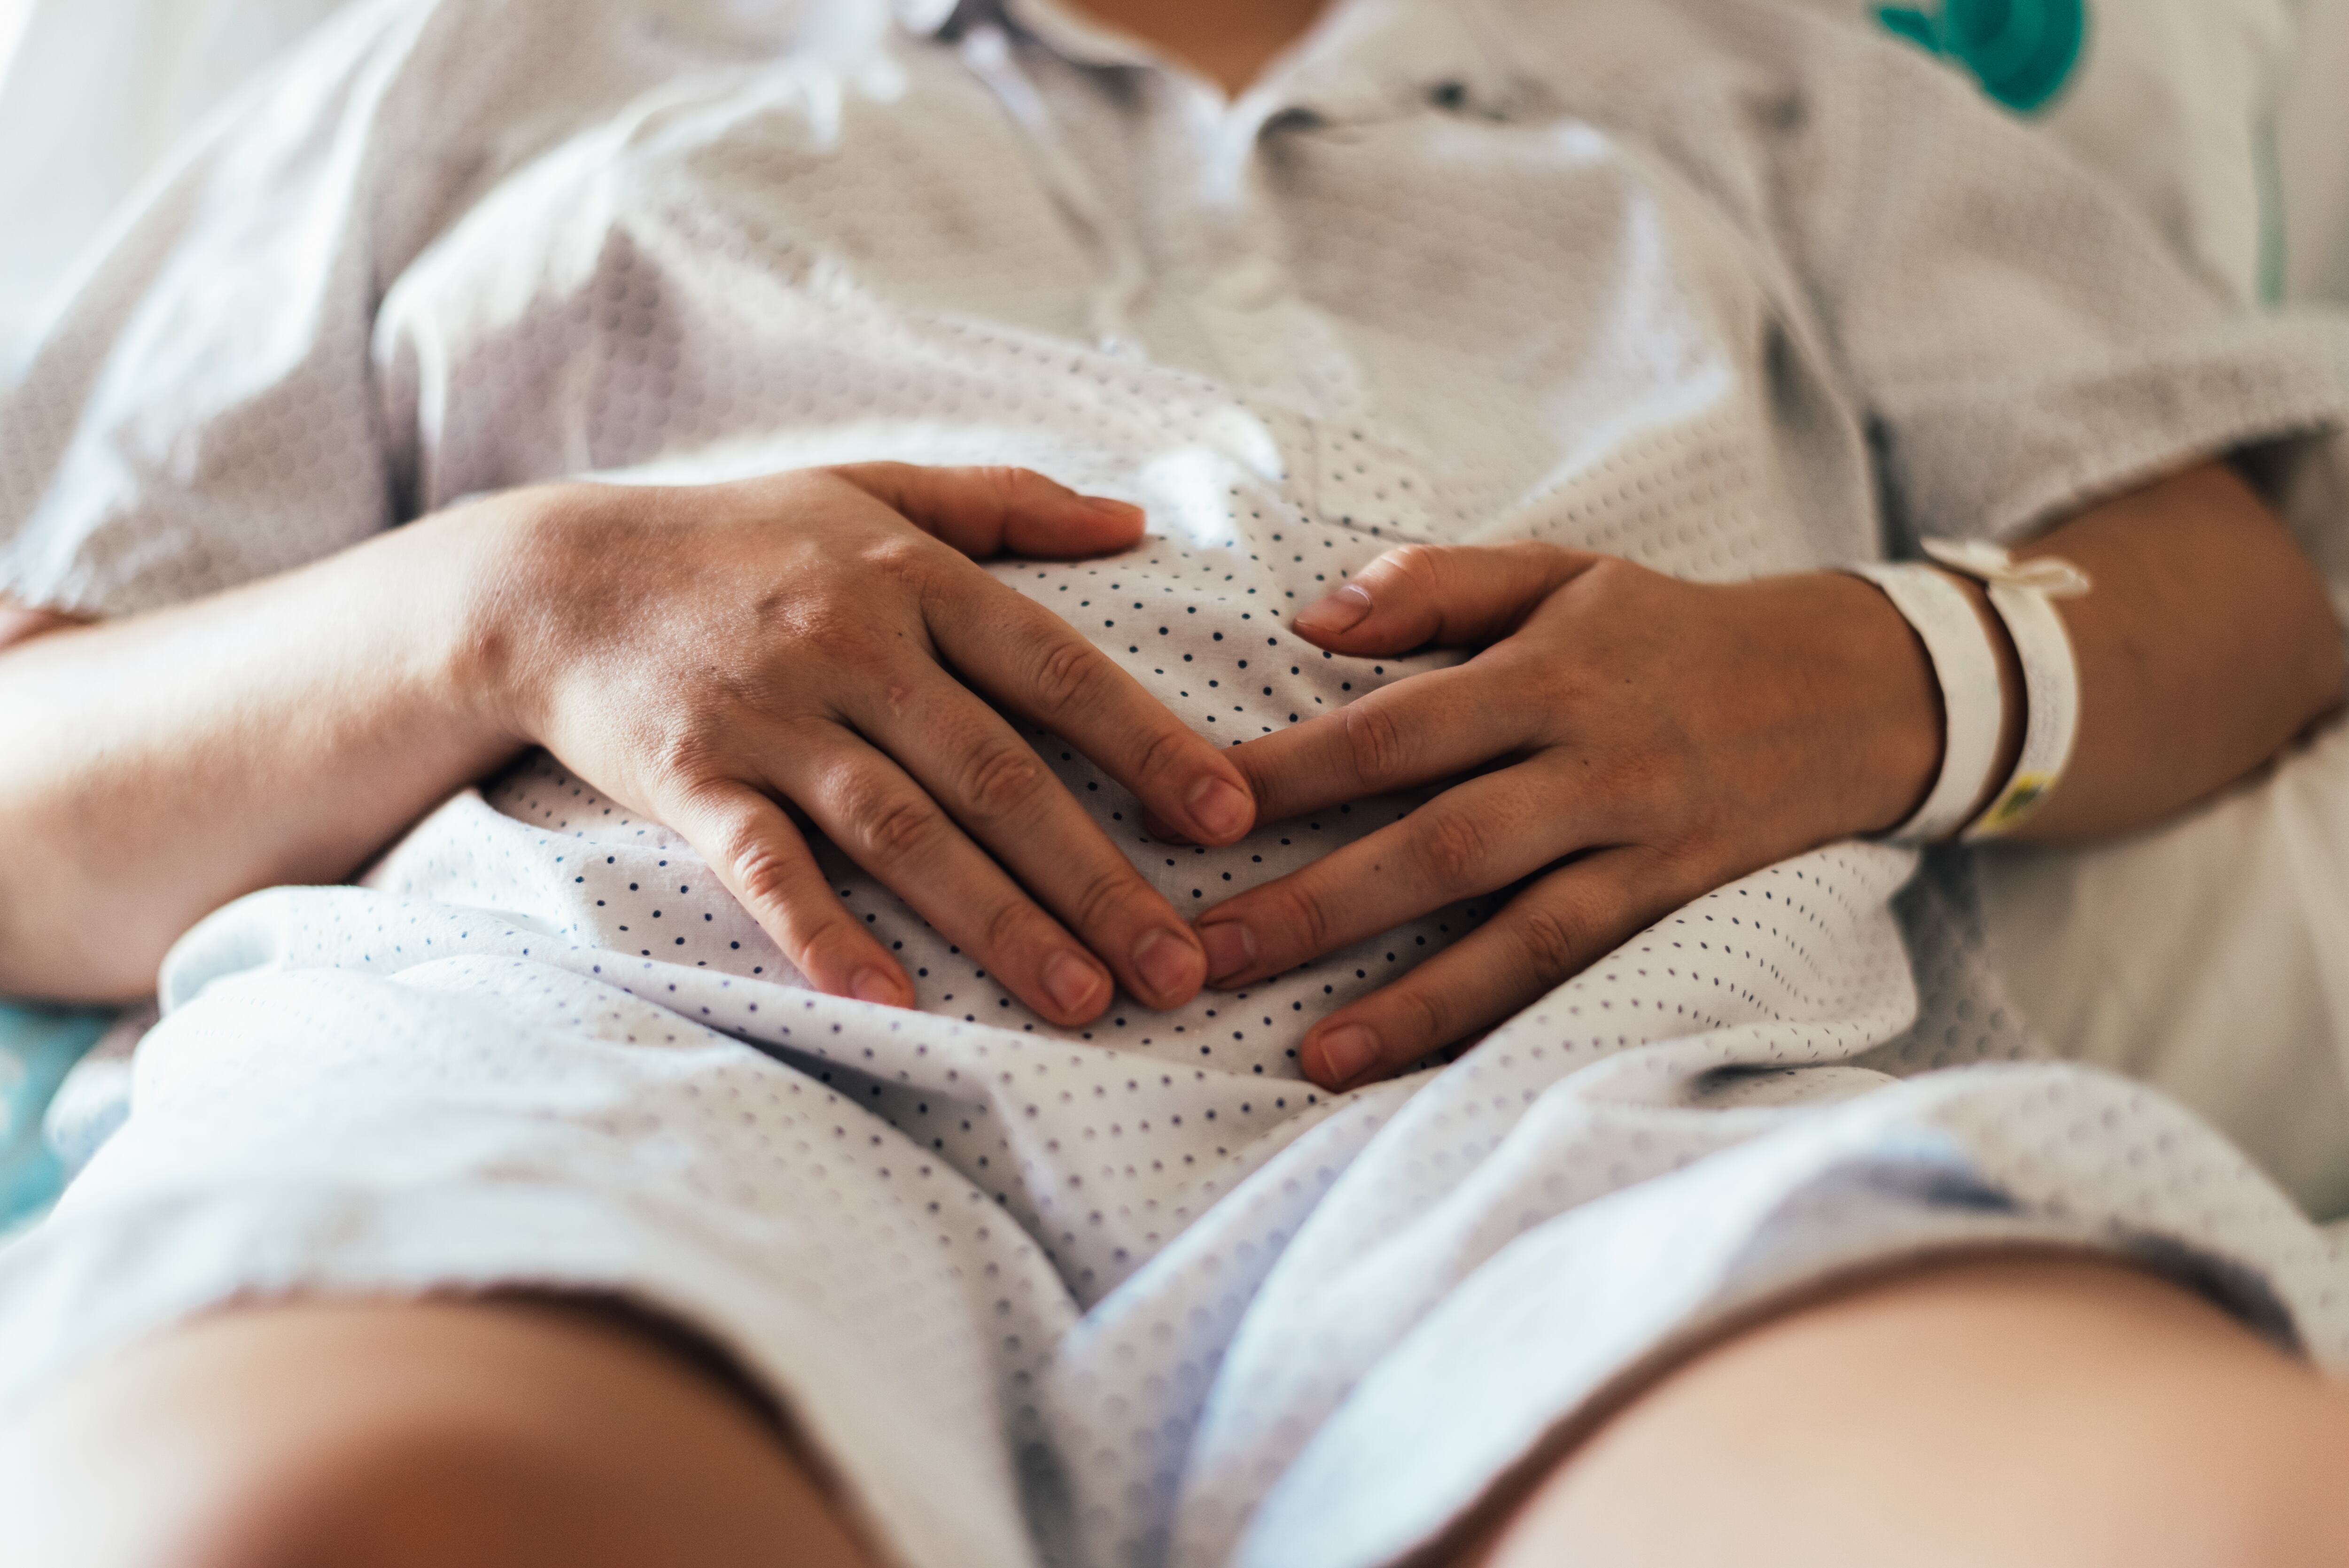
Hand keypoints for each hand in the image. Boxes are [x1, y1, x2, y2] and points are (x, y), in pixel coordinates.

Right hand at [486, 463, 1255, 1024]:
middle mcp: (852, 643)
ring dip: (997, 921)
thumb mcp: (872, 487)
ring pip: (902, 830)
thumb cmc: (739, 538)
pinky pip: (764, 865)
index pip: (1057, 668)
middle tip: (1179, 968)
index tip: (1233, 819)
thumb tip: (1137, 521)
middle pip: (997, 773)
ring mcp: (769, 714)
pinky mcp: (689, 776)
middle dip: (1097, 877)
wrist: (554, 576)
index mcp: (914, 575)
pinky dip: (823, 932)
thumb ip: (1008, 503)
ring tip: (1083, 1002)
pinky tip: (890, 1000)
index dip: (1150, 744)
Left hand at [1191, 543, 1941, 1089]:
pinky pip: (1579, 977)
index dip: (1295, 771)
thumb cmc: (1667, 631)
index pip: (1397, 727)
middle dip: (1319, 903)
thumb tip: (1309, 616)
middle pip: (1443, 842)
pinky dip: (1499, 1023)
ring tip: (1309, 1055)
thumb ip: (1434, 585)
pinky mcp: (1675, 910)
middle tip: (1206, 953)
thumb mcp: (1560, 573)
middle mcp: (1595, 764)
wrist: (1849, 690)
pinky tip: (1417, 1068)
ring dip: (1410, 1000)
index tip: (1195, 810)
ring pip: (1518, 934)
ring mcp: (1640, 848)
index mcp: (1549, 670)